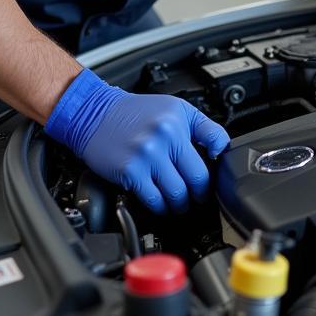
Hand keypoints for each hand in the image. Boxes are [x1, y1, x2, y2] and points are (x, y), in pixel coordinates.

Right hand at [45, 68, 229, 212]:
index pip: (214, 150)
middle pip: (196, 179)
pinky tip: (161, 204)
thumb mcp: (176, 108)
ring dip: (180, 204)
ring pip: (177, 194)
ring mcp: (147, 155)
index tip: (211, 180)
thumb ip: (203, 127)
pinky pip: (154, 199)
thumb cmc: (135, 112)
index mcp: (178, 120)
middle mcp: (164, 136)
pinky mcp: (130, 172)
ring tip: (179, 203)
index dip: (215, 169)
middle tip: (197, 197)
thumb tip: (221, 149)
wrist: (95, 113)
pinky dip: (161, 207)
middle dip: (200, 194)